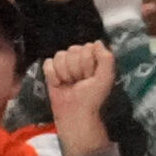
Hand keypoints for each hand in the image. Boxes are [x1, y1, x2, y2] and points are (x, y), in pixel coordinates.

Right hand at [44, 40, 115, 155]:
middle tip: (80, 82)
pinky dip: (53, 76)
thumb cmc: (92, 97)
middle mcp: (78, 57)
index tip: (91, 77)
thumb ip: (106, 58)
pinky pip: (48, 63)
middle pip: (72, 50)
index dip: (88, 63)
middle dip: (77, 69)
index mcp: (92, 56)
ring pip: (60, 56)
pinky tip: (59, 84)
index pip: (86, 47)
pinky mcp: (51, 70)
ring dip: (65, 73)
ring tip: (70, 84)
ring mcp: (64, 63)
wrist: (76, 113)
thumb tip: (97, 42)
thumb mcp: (106, 78)